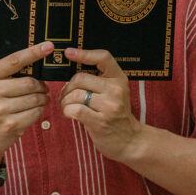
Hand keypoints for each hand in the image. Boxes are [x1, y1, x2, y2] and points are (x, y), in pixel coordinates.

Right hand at [0, 41, 53, 167]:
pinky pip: (36, 112)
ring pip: (35, 98)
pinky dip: (39, 111)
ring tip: (40, 100)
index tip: (49, 46)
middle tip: (43, 89)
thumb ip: (10, 75)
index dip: (33, 52)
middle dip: (41, 86)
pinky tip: (33, 111)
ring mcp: (0, 109)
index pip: (14, 61)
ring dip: (42, 99)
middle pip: (30, 82)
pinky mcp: (10, 124)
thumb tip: (39, 61)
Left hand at [59, 47, 142, 162]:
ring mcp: (109, 106)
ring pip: (75, 94)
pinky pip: (74, 109)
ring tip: (68, 106)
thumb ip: (98, 80)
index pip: (103, 58)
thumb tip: (71, 69)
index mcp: (119, 79)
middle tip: (66, 96)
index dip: (84, 53)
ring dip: (65, 101)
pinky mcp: (100, 121)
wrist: (130, 141)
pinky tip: (69, 114)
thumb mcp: (114, 92)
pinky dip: (67, 111)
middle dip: (67, 87)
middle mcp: (116, 90)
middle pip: (80, 78)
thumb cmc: (116, 115)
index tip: (69, 53)